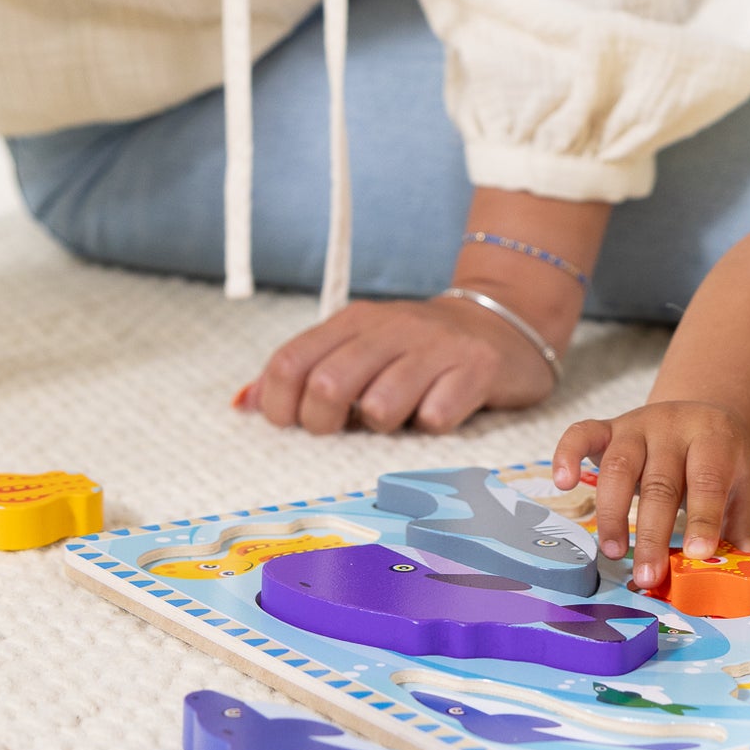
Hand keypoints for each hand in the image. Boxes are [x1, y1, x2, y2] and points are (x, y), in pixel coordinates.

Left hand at [248, 295, 555, 434]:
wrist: (503, 318)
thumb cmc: (419, 348)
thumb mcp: (359, 347)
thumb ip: (305, 371)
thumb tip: (245, 404)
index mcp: (355, 321)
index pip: (290, 363)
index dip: (282, 406)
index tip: (298, 424)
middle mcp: (392, 327)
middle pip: (327, 386)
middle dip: (326, 425)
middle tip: (346, 430)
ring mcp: (437, 347)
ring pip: (381, 406)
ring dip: (385, 427)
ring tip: (400, 416)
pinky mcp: (478, 368)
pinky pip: (437, 416)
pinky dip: (433, 426)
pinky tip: (441, 411)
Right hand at [552, 402, 749, 588]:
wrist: (702, 413)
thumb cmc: (720, 462)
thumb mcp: (741, 487)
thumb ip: (741, 527)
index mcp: (713, 439)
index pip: (707, 479)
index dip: (702, 517)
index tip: (696, 555)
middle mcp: (674, 425)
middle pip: (660, 480)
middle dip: (652, 531)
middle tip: (647, 575)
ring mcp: (638, 424)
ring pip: (619, 465)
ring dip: (613, 512)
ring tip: (615, 553)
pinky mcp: (609, 426)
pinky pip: (581, 433)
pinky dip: (566, 455)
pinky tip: (563, 483)